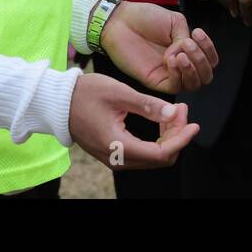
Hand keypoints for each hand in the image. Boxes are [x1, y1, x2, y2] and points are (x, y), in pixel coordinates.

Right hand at [68, 72, 198, 169]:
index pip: (160, 154)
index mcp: (118, 146)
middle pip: (159, 159)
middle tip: (182, 109)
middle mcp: (117, 158)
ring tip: (175, 111)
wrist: (57, 102)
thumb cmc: (85, 94)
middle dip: (176, 136)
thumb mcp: (120, 93)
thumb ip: (149, 105)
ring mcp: (114, 157)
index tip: (194, 123)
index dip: (181, 139)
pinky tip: (161, 119)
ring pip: (152, 157)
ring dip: (168, 137)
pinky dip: (156, 139)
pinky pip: (142, 153)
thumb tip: (175, 113)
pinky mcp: (112, 152)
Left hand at [99, 0, 218, 93]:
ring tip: (180, 52)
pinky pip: (175, 86)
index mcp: (186, 49)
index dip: (209, 49)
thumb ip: (185, 38)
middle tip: (188, 44)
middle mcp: (181, 64)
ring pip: (194, 84)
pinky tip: (171, 59)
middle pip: (205, 75)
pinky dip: (178, 74)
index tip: (198, 33)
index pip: (209, 59)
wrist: (121, 21)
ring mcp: (169, 74)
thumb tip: (183, 55)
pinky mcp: (156, 82)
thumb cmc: (145, 18)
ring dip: (192, 68)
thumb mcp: (174, 22)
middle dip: (202, 60)